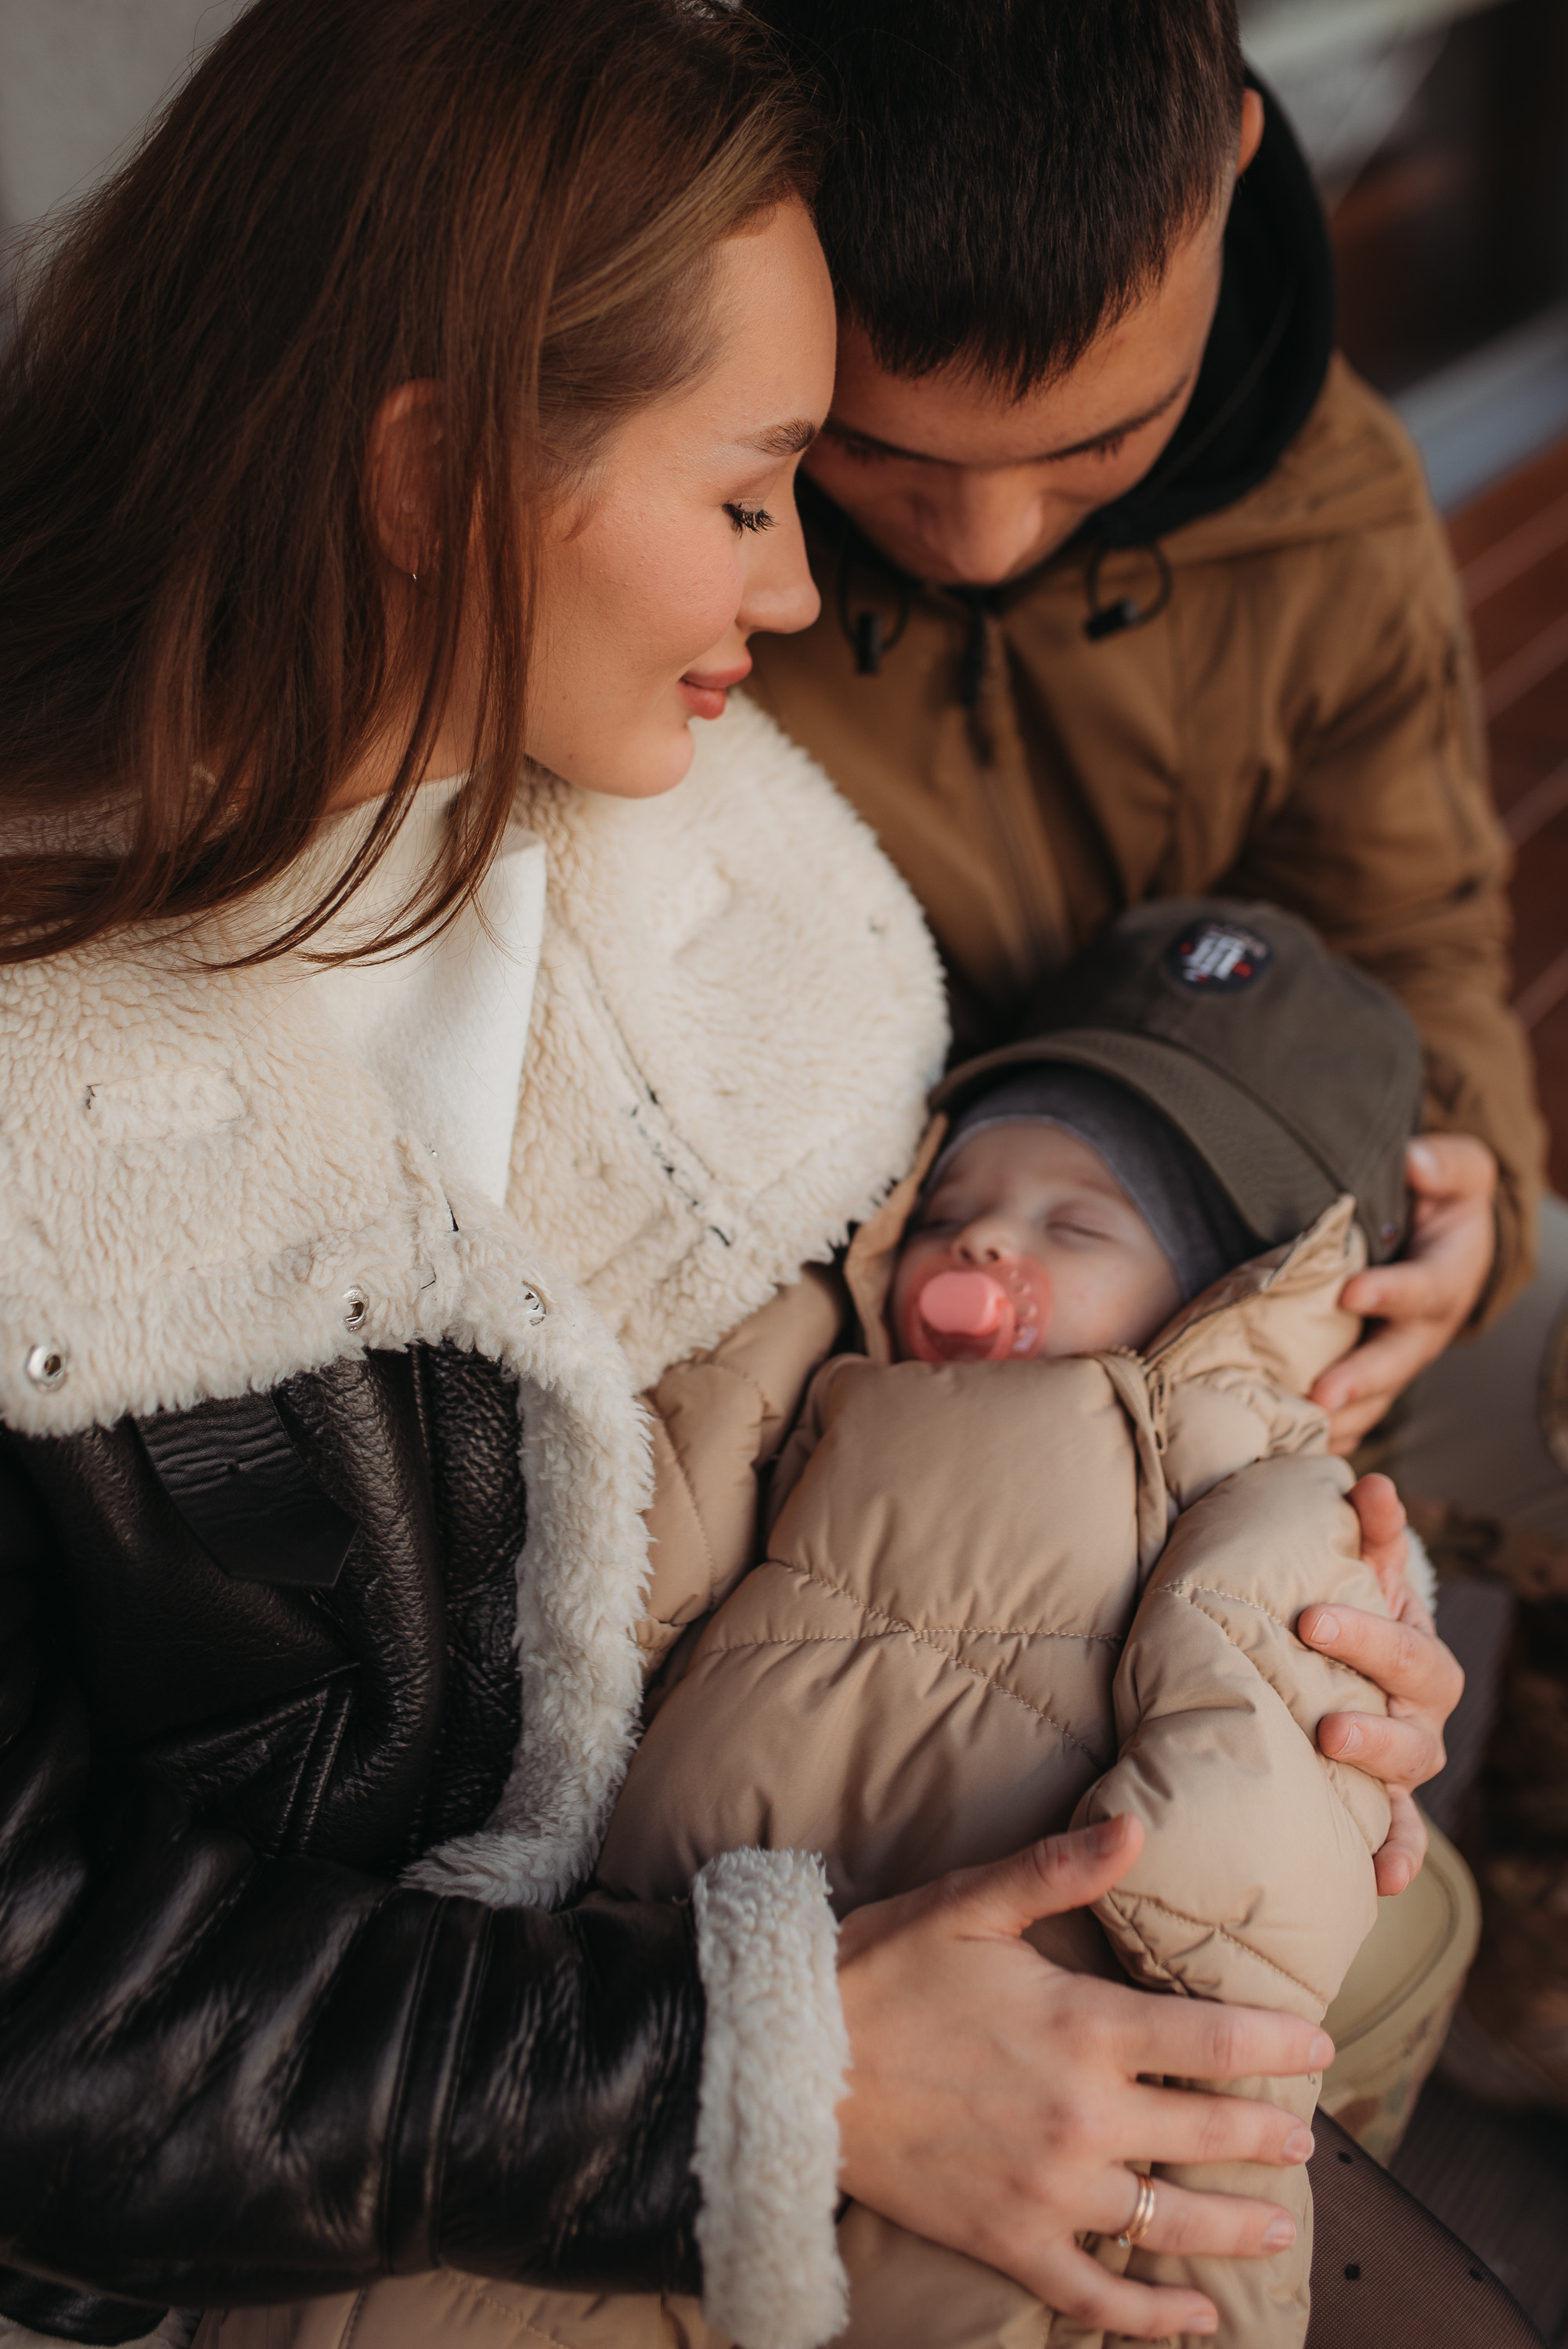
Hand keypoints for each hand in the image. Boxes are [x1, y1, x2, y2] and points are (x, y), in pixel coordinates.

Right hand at [835, 1816, 1330, 2340]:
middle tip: (1309, 2136)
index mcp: (1082, 2029)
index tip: (1320, 2046)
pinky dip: (1155, 2318)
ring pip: (1170, 2221)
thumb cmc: (882, 1972)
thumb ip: (1061, 1868)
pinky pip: (1099, 2299)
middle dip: (1271, 2136)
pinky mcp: (1008, 2242)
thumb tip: (1139, 1827)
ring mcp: (1048, 2192)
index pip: (1217, 2043)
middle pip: (1212, 2135)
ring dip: (1237, 2227)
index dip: (1281, 2045)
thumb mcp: (970, 1903)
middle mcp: (1081, 2119)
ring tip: (1279, 2225)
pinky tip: (1196, 2319)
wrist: (789, 2064)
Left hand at [1301, 1473, 1464, 1896]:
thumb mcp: (1362, 1573)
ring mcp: (1406, 1765)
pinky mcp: (1385, 1809)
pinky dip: (1396, 1857)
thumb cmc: (1350, 1614)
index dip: (1366, 1634)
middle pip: (1413, 1715)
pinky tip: (1380, 1879)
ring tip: (1338, 1763)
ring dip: (1378, 1772)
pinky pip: (1401, 1838)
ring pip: (1409, 1775)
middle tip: (1324, 1716)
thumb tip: (1372, 1482)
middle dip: (1371, 1714)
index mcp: (1418, 1657)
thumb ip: (1369, 1531)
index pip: (1405, 1647)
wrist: (1349, 1669)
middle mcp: (1422, 1714)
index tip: (1308, 1620)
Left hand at [1311, 1134, 1496, 1451]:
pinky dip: (1323, 1430)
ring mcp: (1394, 1358)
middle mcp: (1422, 1329)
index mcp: (1447, 1278)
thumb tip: (1416, 1164)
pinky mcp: (1368, 1375)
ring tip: (1297, 1434)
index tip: (1351, 1292)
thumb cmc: (1443, 1199)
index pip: (1423, 1289)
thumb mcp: (1460, 1172)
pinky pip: (1350, 1411)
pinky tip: (1285, 1445)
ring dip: (1337, 1418)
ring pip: (1372, 1398)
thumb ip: (1446, 1164)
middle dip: (1360, 1379)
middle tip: (1322, 1395)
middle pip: (1395, 1362)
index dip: (1391, 1293)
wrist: (1440, 1237)